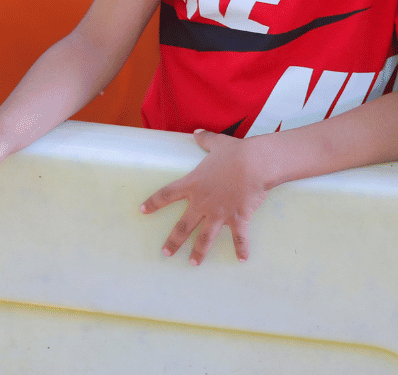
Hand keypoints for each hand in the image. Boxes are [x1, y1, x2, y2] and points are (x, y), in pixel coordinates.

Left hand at [140, 130, 269, 264]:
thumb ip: (205, 140)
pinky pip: (239, 238)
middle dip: (173, 241)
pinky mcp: (237, 218)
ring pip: (205, 238)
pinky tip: (242, 260)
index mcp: (194, 184)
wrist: (254, 163)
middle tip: (165, 253)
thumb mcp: (217, 143)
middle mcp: (202, 202)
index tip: (142, 210)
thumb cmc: (235, 153)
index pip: (167, 194)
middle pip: (183, 226)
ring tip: (193, 264)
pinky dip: (241, 249)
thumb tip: (196, 133)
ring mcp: (219, 213)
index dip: (153, 202)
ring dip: (198, 253)